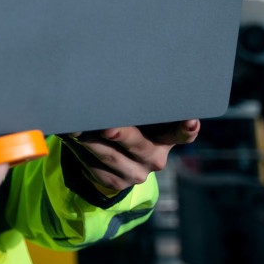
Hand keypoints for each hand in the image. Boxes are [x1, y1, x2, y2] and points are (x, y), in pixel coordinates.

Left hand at [64, 119, 200, 191]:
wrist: (114, 159)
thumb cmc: (128, 124)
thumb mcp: (137, 118)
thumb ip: (136, 106)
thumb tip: (113, 81)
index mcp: (166, 137)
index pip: (182, 134)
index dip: (186, 128)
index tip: (190, 121)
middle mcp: (155, 157)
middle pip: (138, 144)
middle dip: (121, 133)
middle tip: (107, 128)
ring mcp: (136, 173)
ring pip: (110, 155)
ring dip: (89, 140)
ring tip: (74, 126)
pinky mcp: (116, 182)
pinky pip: (95, 165)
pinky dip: (80, 150)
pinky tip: (72, 138)